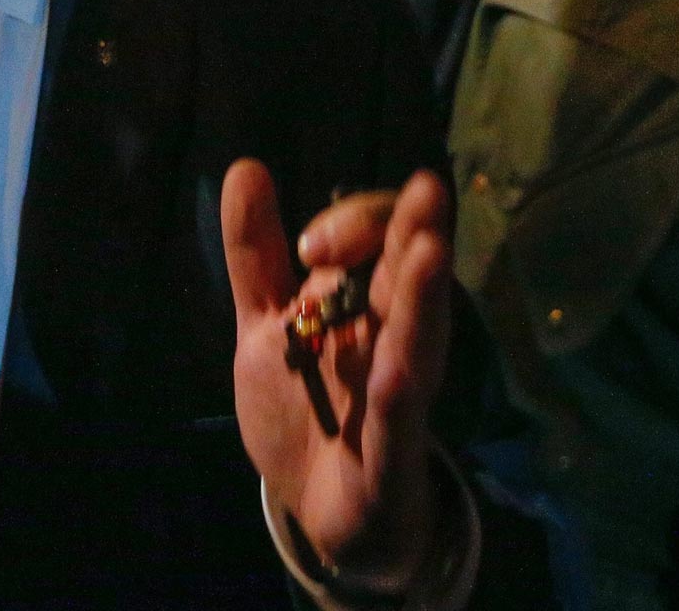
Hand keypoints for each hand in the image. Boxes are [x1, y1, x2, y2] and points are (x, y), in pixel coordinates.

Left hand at [223, 161, 453, 590]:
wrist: (321, 511)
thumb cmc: (309, 407)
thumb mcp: (267, 323)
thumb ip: (255, 252)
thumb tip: (245, 166)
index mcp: (367, 306)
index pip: (380, 241)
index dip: (353, 225)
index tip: (308, 247)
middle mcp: (392, 342)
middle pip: (409, 277)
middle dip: (414, 232)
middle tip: (425, 189)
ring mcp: (396, 399)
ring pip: (415, 340)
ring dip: (422, 298)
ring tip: (432, 248)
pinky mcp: (390, 457)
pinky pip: (397, 421)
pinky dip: (396, 393)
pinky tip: (396, 371)